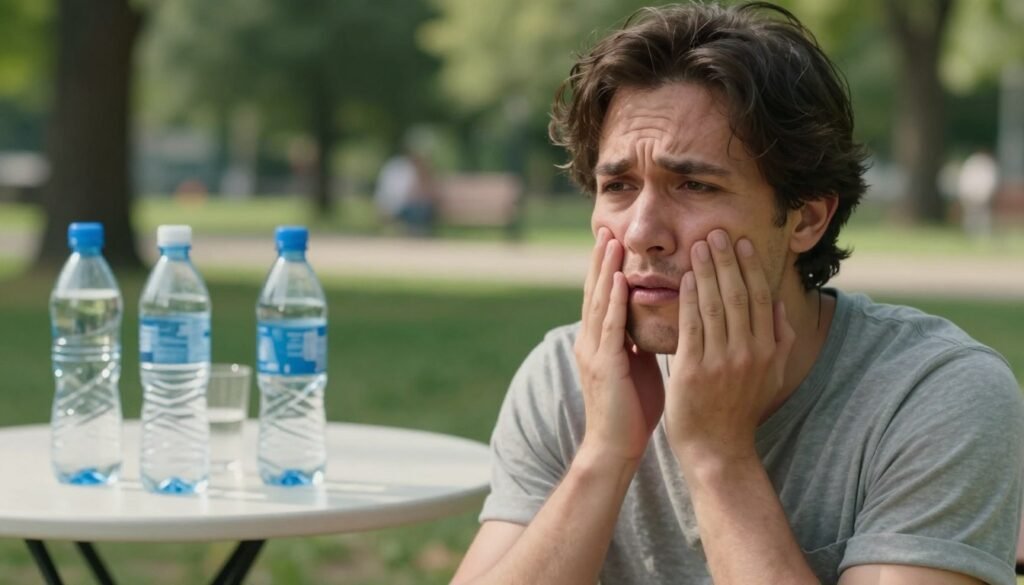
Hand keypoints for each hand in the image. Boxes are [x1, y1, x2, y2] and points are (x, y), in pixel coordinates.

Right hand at [574, 228, 665, 462]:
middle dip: (600, 261)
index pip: (602, 298)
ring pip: (598, 302)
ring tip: (609, 242)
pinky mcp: (603, 364)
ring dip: (604, 271)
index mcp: (600, 343)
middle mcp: (591, 342)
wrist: (614, 448)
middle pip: (594, 292)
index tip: (614, 242)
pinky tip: (618, 280)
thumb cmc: (631, 412)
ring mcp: (594, 352)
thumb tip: (654, 323)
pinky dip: (612, 301)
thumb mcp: (636, 368)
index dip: (606, 270)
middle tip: (605, 229)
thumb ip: (638, 343)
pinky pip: (609, 327)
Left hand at [665, 230, 794, 466]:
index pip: (761, 297)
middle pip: (739, 295)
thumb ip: (780, 340)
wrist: (718, 447)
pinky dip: (688, 299)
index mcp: (769, 350)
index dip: (752, 266)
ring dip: (706, 272)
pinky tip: (683, 279)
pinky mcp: (694, 369)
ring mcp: (722, 361)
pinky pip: (692, 325)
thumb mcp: (772, 375)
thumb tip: (781, 305)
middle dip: (727, 260)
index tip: (742, 241)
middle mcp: (749, 352)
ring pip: (715, 305)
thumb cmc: (740, 407)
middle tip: (716, 232)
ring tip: (699, 246)